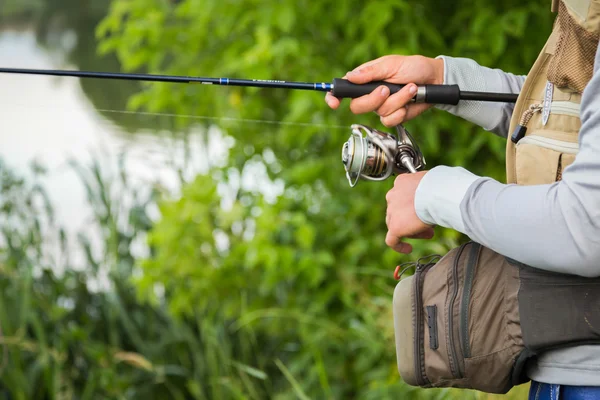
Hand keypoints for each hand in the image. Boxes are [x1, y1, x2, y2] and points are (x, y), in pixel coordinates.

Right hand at [325, 55, 443, 126]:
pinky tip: (410, 101)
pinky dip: (402, 110)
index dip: (334, 97)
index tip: (334, 102)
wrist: (434, 80)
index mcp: (365, 80)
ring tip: (410, 88)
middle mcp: (370, 94)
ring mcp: (381, 107)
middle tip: (387, 89)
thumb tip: (350, 76)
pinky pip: (390, 120)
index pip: (343, 90)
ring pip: (378, 112)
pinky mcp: (393, 116)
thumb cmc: (413, 67)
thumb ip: (370, 71)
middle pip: (357, 106)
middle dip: (373, 99)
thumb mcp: (391, 64)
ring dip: (397, 100)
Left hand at [385, 171, 434, 253]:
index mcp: (401, 183)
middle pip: (400, 211)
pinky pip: (392, 240)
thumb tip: (438, 198)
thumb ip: (430, 191)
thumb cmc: (441, 186)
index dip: (415, 207)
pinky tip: (408, 249)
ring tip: (428, 233)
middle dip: (413, 219)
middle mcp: (393, 195)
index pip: (404, 197)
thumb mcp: (434, 184)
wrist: (437, 193)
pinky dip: (399, 245)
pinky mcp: (395, 226)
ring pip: (397, 224)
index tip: (428, 211)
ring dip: (412, 230)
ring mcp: (392, 211)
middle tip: (429, 225)